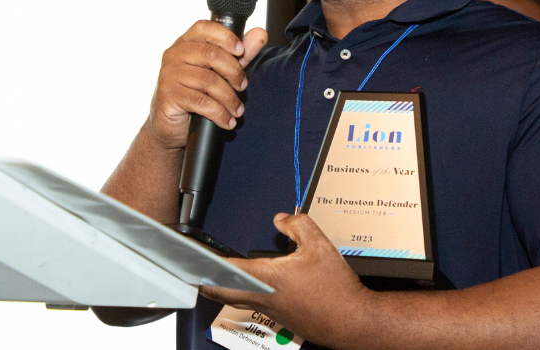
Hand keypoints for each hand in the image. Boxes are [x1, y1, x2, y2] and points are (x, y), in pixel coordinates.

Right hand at [143, 22, 267, 151]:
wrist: (171, 126)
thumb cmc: (195, 94)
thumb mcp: (220, 72)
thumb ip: (240, 54)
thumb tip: (261, 34)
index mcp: (185, 43)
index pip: (204, 28)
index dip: (225, 37)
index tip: (241, 51)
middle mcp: (174, 55)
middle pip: (211, 55)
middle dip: (234, 72)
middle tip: (242, 87)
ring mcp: (169, 75)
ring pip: (208, 81)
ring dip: (229, 98)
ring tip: (237, 110)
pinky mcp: (168, 96)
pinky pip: (201, 102)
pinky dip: (219, 113)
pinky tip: (227, 121)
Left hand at [199, 213, 368, 345]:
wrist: (352, 321)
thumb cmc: (336, 290)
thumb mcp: (319, 246)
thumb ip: (298, 225)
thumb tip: (283, 218)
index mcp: (265, 279)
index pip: (223, 270)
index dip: (202, 263)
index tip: (187, 258)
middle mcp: (262, 298)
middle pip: (220, 292)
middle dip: (203, 281)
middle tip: (191, 271)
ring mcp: (270, 311)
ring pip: (237, 299)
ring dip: (224, 288)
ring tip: (216, 275)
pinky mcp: (281, 318)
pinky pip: (255, 305)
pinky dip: (247, 294)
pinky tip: (256, 285)